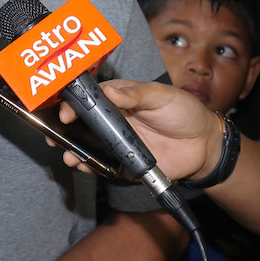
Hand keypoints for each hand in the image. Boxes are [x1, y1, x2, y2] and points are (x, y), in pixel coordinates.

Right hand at [56, 80, 223, 181]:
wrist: (205, 144)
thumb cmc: (184, 111)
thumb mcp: (161, 95)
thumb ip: (136, 94)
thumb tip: (111, 92)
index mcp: (119, 99)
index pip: (90, 98)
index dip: (74, 103)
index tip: (67, 112)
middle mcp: (115, 121)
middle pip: (83, 124)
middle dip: (64, 129)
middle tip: (54, 135)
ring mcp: (119, 143)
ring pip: (89, 146)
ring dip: (74, 151)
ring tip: (68, 155)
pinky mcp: (126, 163)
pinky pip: (105, 167)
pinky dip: (92, 168)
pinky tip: (85, 166)